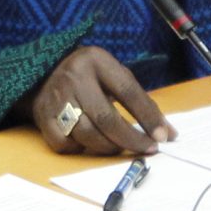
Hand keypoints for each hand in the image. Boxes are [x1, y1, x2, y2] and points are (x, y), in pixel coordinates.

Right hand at [25, 46, 171, 155]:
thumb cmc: (91, 78)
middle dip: (130, 139)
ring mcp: (55, 97)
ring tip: (119, 145)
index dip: (147, 117)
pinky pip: (64, 144)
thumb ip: (142, 103)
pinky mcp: (42, 116)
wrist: (45, 72)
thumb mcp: (116, 77)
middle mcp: (74, 77)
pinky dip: (80, 149)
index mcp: (97, 61)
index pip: (128, 92)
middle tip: (146, 149)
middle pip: (106, 118)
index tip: (163, 137)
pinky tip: (89, 143)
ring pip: (86, 134)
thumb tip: (169, 134)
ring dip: (108, 147)